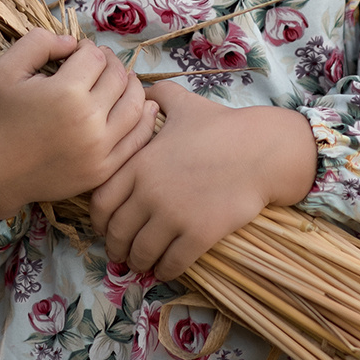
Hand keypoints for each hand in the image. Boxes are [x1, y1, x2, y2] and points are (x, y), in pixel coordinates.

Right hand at [0, 30, 160, 220]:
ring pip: (136, 105)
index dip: (87, 49)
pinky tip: (141, 106)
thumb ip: (40, 42)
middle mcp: (89, 120)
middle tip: (98, 65)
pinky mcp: (104, 169)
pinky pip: (138, 139)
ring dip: (132, 86)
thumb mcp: (7, 68)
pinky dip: (145, 118)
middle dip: (110, 64)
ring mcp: (100, 148)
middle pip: (119, 77)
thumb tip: (73, 42)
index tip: (77, 54)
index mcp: (66, 92)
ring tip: (119, 81)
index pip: (95, 57)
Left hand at [87, 80, 317, 281]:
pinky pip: (171, 263)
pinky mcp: (199, 235)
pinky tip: (166, 269)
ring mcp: (174, 216)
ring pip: (141, 252)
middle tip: (120, 253)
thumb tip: (140, 88)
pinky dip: (164, 271)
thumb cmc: (222, 126)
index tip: (104, 227)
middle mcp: (150, 192)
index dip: (98, 220)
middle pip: (117, 232)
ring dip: (138, 262)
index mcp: (140, 164)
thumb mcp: (183, 103)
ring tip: (142, 264)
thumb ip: (156, 95)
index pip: (101, 202)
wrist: (261, 150)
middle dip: (116, 247)